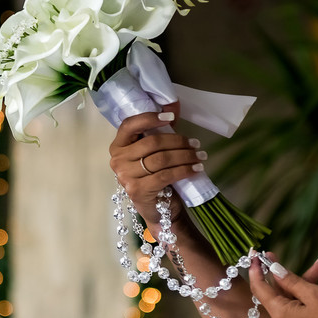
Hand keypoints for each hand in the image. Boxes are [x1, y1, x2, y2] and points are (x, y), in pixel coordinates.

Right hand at [108, 103, 206, 223]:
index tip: (170, 118)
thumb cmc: (155, 177)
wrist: (157, 209)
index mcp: (118, 146)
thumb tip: (173, 108)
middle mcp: (117, 160)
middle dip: (178, 142)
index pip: (130, 125)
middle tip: (196, 144)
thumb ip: (159, 134)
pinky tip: (196, 169)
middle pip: (152, 143)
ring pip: (161, 159)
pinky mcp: (138, 190)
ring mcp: (125, 176)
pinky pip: (166, 175)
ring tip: (199, 156)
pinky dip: (184, 170)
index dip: (150, 118)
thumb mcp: (154, 154)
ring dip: (185, 156)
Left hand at [249, 254, 317, 317]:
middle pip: (279, 292)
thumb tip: (274, 270)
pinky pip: (304, 308)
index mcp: (280, 313)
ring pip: (294, 299)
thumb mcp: (312, 294)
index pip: (259, 288)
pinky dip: (313, 295)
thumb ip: (291, 281)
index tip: (253, 255)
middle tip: (277, 254)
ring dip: (306, 281)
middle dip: (286, 273)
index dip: (256, 270)